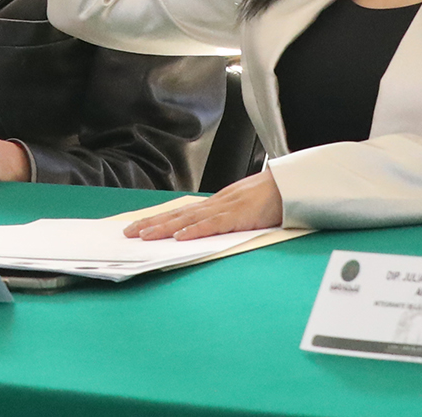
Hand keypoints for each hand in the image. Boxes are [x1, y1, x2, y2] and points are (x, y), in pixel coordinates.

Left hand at [123, 168, 282, 239]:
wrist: (293, 185)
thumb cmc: (271, 199)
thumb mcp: (242, 210)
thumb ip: (225, 220)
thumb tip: (205, 233)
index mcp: (216, 204)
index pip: (181, 213)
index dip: (158, 220)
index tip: (138, 227)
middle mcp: (216, 203)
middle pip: (177, 215)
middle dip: (151, 223)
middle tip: (128, 233)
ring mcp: (226, 208)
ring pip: (189, 219)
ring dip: (165, 228)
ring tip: (144, 235)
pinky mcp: (239, 215)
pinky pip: (214, 225)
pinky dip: (196, 231)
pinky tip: (180, 236)